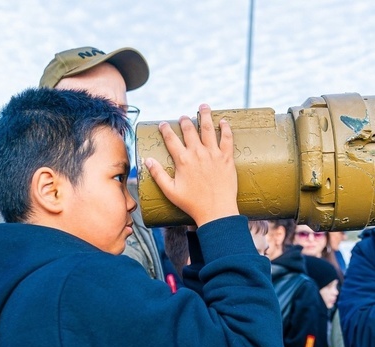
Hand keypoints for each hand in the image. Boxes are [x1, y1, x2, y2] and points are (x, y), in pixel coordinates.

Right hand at [143, 104, 238, 226]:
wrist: (216, 211)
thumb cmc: (192, 204)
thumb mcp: (170, 191)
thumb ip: (158, 174)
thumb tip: (147, 160)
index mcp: (182, 160)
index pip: (171, 138)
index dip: (165, 129)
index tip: (163, 124)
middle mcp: (197, 153)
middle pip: (189, 130)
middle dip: (185, 121)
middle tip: (183, 117)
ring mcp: (213, 154)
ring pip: (208, 129)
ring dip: (205, 115)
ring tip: (203, 106)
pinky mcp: (226, 158)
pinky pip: (227, 138)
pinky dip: (225, 128)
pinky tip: (223, 121)